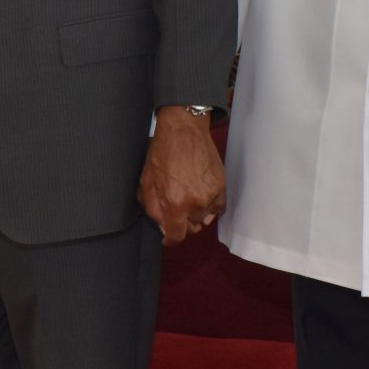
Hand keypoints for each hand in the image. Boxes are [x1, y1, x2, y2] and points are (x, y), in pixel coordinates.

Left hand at [138, 109, 224, 244]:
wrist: (183, 129)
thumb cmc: (162, 152)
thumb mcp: (147, 182)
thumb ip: (153, 209)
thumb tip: (162, 226)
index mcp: (176, 203)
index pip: (177, 236)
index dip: (170, 239)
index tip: (167, 236)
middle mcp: (196, 203)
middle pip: (191, 229)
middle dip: (181, 225)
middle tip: (174, 213)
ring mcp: (211, 194)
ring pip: (204, 219)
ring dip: (195, 215)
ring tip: (186, 201)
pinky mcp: (222, 186)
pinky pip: (217, 208)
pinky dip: (209, 207)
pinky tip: (200, 197)